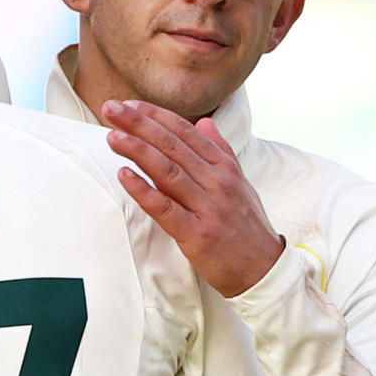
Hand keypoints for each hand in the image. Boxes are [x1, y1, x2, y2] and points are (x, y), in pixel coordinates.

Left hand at [102, 99, 284, 297]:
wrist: (265, 271)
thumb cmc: (247, 226)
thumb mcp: (240, 182)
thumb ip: (221, 150)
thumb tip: (206, 122)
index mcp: (225, 166)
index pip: (185, 132)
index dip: (156, 115)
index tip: (130, 104)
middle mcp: (217, 182)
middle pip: (172, 145)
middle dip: (139, 124)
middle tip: (111, 108)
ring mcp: (208, 207)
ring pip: (167, 171)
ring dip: (137, 150)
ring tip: (112, 136)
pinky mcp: (197, 234)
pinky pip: (165, 208)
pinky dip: (144, 190)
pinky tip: (124, 175)